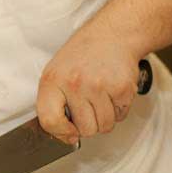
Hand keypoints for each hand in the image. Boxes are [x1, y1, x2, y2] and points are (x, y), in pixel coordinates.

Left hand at [36, 26, 143, 144]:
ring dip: (105, 118)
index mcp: (52, 81)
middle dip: (89, 124)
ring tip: (100, 97)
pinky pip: (120, 116)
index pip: (50, 120)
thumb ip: (52, 104)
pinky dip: (118, 109)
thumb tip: (65, 137)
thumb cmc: (81, 57)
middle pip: (85, 130)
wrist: (111, 35)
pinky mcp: (122, 88)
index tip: (69, 133)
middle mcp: (74, 84)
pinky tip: (112, 91)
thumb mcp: (55, 74)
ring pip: (105, 126)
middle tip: (89, 105)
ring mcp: (99, 86)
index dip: (60, 133)